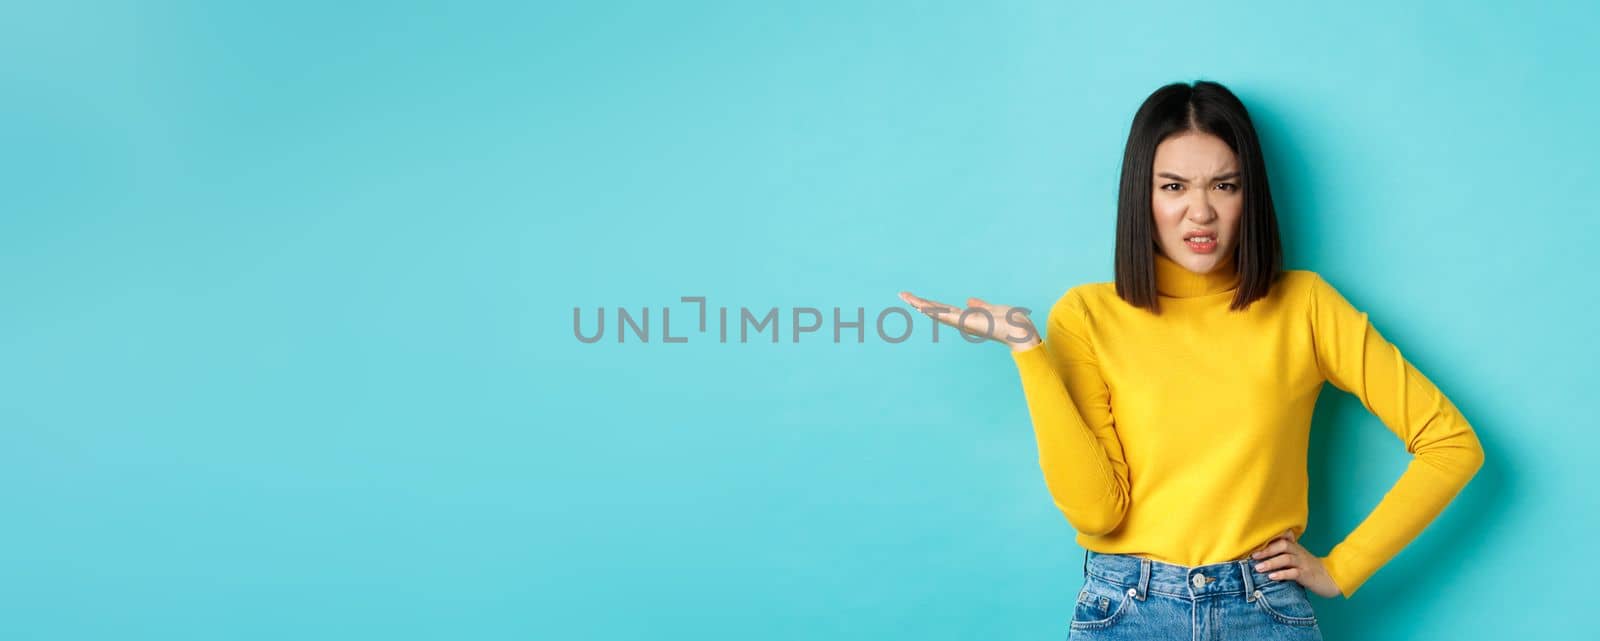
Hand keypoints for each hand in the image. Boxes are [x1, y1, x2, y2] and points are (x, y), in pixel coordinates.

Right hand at [897, 291, 1040, 350]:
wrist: (1021, 332)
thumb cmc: (1011, 323)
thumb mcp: (992, 309)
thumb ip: (980, 306)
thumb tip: (969, 300)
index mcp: (967, 317)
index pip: (943, 309)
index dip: (929, 303)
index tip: (916, 298)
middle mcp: (962, 321)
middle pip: (935, 310)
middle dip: (919, 303)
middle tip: (902, 294)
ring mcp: (963, 322)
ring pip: (937, 312)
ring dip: (920, 304)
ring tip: (905, 297)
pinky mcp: (967, 322)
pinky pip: (946, 315)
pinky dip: (933, 310)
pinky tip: (922, 306)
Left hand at [1249, 529, 1342, 598]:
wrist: (1331, 579)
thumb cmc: (1309, 569)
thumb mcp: (1297, 558)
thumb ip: (1283, 554)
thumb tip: (1260, 553)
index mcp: (1296, 548)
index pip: (1283, 538)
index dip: (1269, 538)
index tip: (1254, 542)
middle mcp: (1299, 553)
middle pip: (1283, 545)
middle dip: (1267, 550)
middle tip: (1253, 556)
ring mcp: (1303, 564)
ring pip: (1287, 559)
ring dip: (1271, 563)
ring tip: (1258, 568)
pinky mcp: (1307, 575)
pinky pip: (1294, 573)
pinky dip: (1282, 574)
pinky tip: (1272, 577)